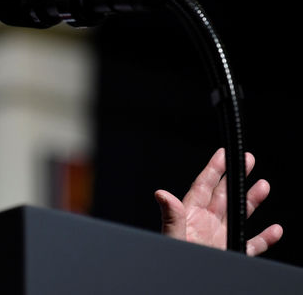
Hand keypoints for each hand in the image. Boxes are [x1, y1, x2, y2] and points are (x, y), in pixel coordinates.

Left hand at [154, 148, 282, 255]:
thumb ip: (171, 216)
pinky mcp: (229, 253)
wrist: (179, 282)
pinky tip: (274, 230)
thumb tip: (162, 193)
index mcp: (190, 214)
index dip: (214, 169)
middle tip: (248, 159)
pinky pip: (250, 244)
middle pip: (224, 194)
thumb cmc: (171, 259)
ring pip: (240, 215)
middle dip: (236, 177)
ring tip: (263, 185)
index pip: (203, 186)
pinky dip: (264, 238)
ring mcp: (219, 238)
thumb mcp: (172, 236)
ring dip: (252, 201)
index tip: (224, 153)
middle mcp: (206, 223)